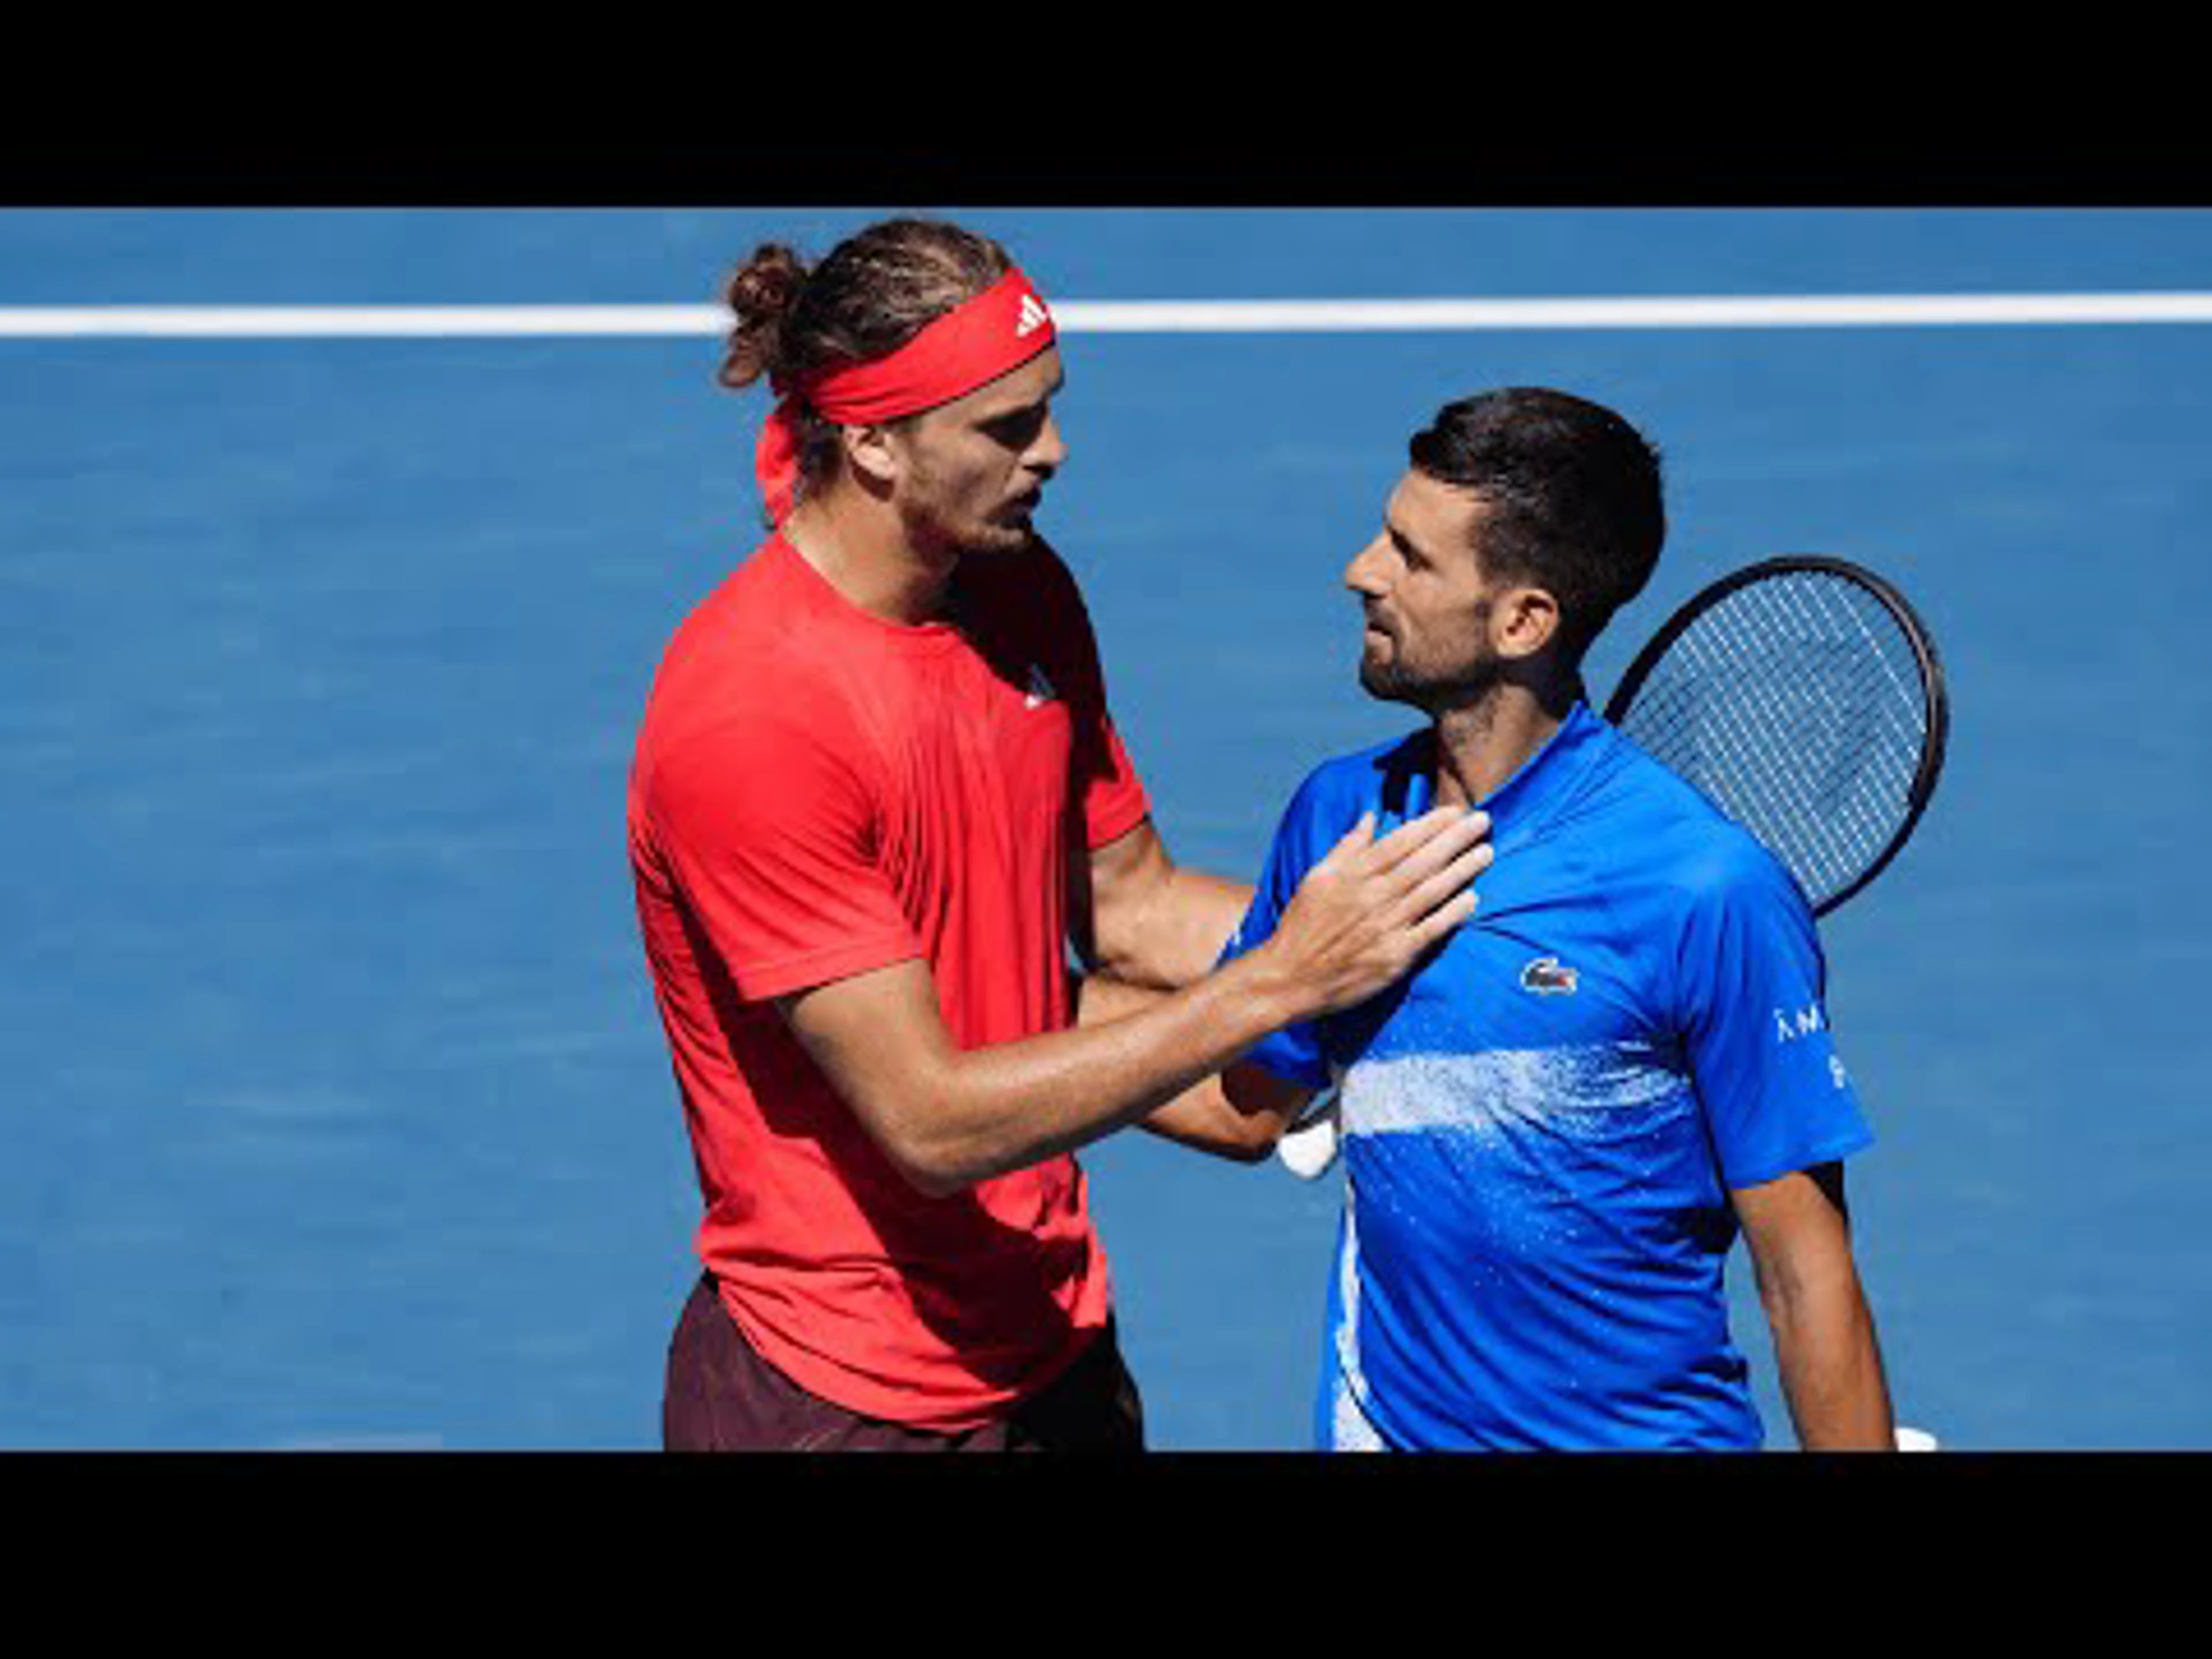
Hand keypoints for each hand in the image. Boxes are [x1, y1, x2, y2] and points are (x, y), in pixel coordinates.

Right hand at [1261, 807, 1491, 1018]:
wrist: (1289, 979)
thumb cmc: (1302, 926)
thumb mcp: (1316, 878)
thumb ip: (1346, 847)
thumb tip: (1369, 816)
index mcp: (1353, 874)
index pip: (1401, 841)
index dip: (1432, 824)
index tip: (1455, 812)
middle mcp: (1372, 896)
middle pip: (1423, 861)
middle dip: (1456, 838)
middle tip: (1483, 820)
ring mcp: (1385, 926)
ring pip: (1432, 890)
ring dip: (1463, 869)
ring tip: (1486, 852)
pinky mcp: (1394, 956)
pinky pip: (1431, 929)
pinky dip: (1453, 912)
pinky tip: (1473, 897)